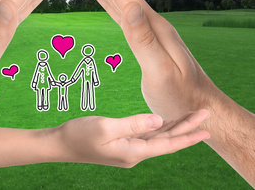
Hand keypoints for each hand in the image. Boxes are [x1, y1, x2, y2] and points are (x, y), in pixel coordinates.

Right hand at [51, 109, 209, 166]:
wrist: (60, 144)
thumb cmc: (79, 135)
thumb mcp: (106, 127)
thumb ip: (134, 123)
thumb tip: (159, 120)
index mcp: (133, 151)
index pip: (167, 144)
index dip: (188, 136)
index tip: (207, 129)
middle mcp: (134, 153)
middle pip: (166, 140)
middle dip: (186, 127)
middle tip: (205, 114)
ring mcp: (128, 149)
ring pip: (157, 137)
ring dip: (174, 126)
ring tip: (191, 117)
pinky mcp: (121, 143)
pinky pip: (146, 135)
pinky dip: (158, 127)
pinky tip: (165, 121)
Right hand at [72, 0, 220, 119]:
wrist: (199, 106)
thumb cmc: (180, 96)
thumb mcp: (160, 71)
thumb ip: (144, 40)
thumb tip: (130, 6)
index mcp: (154, 27)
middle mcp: (151, 23)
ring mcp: (149, 31)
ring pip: (119, 1)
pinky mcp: (145, 40)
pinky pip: (121, 16)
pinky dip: (108, 3)